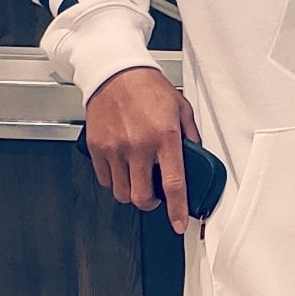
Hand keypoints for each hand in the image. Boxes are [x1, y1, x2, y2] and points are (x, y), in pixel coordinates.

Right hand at [82, 67, 201, 234]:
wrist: (115, 72)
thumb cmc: (148, 86)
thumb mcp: (180, 107)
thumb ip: (190, 134)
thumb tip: (195, 156)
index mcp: (165, 137)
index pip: (173, 183)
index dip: (176, 210)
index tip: (178, 224)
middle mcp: (139, 145)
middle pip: (142, 197)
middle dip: (151, 204)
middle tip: (155, 196)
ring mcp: (116, 148)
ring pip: (122, 193)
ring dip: (132, 192)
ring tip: (138, 178)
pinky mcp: (98, 147)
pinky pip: (104, 179)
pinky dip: (114, 180)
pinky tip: (122, 167)